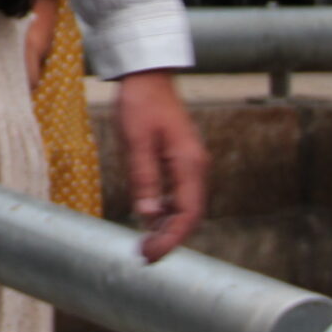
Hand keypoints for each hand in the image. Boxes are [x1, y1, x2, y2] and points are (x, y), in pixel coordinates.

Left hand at [115, 70, 207, 260]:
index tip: (151, 255)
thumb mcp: (135, 141)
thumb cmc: (140, 104)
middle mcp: (196, 168)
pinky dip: (165, 211)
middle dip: (169, 239)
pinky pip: (177, 194)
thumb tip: (148, 215)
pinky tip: (148, 220)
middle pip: (189, 215)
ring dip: (167, 227)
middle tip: (144, 256)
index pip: (188, 215)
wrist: (147, 75)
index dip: (171, 239)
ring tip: (143, 245)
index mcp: (190, 165)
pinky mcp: (179, 161)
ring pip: (184, 207)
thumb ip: (143, 178)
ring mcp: (190, 165)